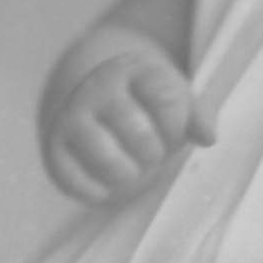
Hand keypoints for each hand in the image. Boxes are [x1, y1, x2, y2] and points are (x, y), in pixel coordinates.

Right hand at [41, 41, 216, 205]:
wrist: (92, 98)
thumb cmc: (147, 105)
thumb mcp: (176, 101)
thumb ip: (198, 117)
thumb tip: (208, 138)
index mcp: (134, 70)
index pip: (166, 99)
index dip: (176, 126)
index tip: (172, 131)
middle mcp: (98, 87)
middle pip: (139, 132)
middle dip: (154, 153)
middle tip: (151, 153)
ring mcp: (72, 115)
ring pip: (106, 158)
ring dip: (128, 174)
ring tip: (131, 169)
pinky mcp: (53, 147)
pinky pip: (74, 181)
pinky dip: (96, 191)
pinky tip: (106, 184)